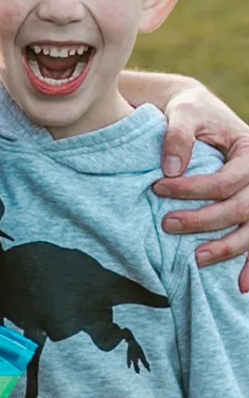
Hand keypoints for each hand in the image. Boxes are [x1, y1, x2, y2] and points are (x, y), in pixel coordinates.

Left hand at [151, 81, 248, 292]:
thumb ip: (177, 135)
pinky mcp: (247, 207)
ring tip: (195, 260)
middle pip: (243, 207)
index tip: (158, 189)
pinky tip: (242, 286)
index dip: (194, 189)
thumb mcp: (183, 112)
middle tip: (168, 225)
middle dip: (206, 221)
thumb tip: (172, 169)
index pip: (228, 179)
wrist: (194, 112)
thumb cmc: (188, 111)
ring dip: (228, 248)